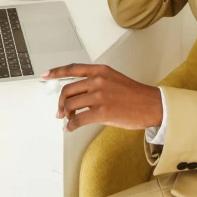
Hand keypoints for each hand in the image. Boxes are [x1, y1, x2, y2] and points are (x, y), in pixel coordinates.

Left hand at [41, 64, 162, 132]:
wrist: (150, 105)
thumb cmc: (133, 94)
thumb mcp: (113, 79)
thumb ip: (96, 82)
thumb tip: (77, 95)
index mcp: (100, 70)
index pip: (73, 68)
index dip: (56, 71)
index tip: (45, 75)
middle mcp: (98, 80)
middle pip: (68, 90)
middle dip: (60, 103)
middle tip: (60, 112)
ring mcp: (100, 96)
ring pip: (70, 105)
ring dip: (66, 115)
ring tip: (69, 120)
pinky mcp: (102, 112)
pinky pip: (78, 120)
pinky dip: (71, 125)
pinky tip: (72, 128)